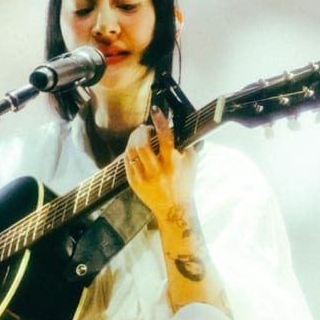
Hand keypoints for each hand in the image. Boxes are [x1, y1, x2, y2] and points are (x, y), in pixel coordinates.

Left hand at [125, 106, 196, 220]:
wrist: (174, 209)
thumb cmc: (184, 183)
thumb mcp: (192, 163)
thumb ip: (188, 143)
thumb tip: (183, 124)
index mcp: (173, 163)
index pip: (165, 138)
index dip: (160, 121)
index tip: (156, 110)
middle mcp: (158, 171)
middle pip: (142, 144)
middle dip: (141, 131)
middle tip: (145, 128)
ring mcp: (144, 178)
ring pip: (131, 152)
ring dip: (133, 139)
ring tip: (139, 136)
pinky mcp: (134, 184)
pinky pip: (127, 162)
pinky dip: (130, 152)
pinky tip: (135, 149)